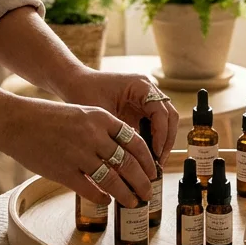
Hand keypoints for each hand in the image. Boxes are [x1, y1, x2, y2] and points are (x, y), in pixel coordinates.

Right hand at [0, 96, 157, 206]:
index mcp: (100, 118)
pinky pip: (91, 190)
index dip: (147, 159)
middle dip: (142, 181)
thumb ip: (102, 130)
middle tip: (148, 192)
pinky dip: (102, 198)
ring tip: (133, 202)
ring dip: (126, 194)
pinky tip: (106, 201)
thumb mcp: (82, 113)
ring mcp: (79, 155)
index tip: (152, 170)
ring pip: (113, 180)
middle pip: (128, 163)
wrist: (16, 122)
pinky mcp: (64, 172)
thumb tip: (123, 152)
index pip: (134, 141)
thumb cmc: (48, 117)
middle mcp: (93, 135)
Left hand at [60, 70, 178, 160]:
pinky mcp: (141, 107)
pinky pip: (155, 124)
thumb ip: (119, 134)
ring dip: (163, 141)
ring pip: (166, 121)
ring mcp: (146, 98)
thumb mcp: (102, 115)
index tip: (156, 154)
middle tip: (159, 162)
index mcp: (141, 85)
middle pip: (170, 116)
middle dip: (166, 140)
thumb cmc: (85, 92)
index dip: (161, 134)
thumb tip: (131, 160)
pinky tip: (147, 155)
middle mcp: (148, 90)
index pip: (161, 112)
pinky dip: (154, 139)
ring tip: (155, 162)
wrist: (75, 82)